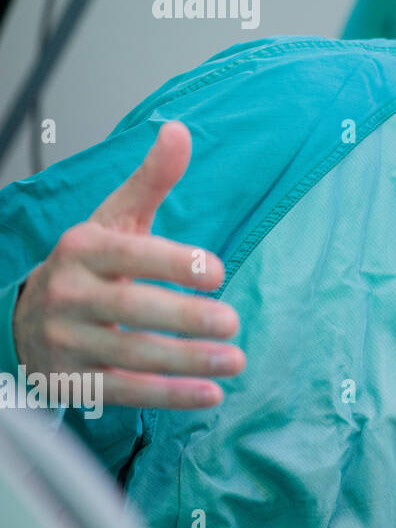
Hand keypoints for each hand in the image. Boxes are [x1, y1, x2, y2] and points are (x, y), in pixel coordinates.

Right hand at [12, 121, 243, 408]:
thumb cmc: (91, 263)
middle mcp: (69, 294)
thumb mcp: (116, 219)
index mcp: (83, 249)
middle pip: (132, 308)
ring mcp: (67, 340)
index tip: (219, 270)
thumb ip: (152, 180)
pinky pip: (124, 391)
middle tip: (233, 322)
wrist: (28, 316)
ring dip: (186, 362)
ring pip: (130, 355)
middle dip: (184, 317)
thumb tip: (180, 131)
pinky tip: (210, 395)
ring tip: (235, 361)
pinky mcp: (72, 380)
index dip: (174, 263)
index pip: (130, 254)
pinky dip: (168, 396)